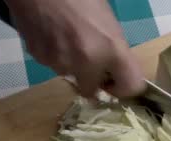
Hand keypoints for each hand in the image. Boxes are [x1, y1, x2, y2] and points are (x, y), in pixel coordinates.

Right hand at [7, 0, 144, 96]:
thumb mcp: (107, 19)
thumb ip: (112, 48)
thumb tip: (114, 66)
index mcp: (111, 48)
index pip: (130, 87)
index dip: (124, 87)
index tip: (116, 80)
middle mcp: (87, 62)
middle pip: (92, 91)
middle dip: (92, 79)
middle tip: (89, 60)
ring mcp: (61, 63)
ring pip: (70, 76)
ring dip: (71, 65)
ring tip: (67, 37)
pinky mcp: (40, 59)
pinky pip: (52, 64)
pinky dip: (54, 55)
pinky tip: (52, 33)